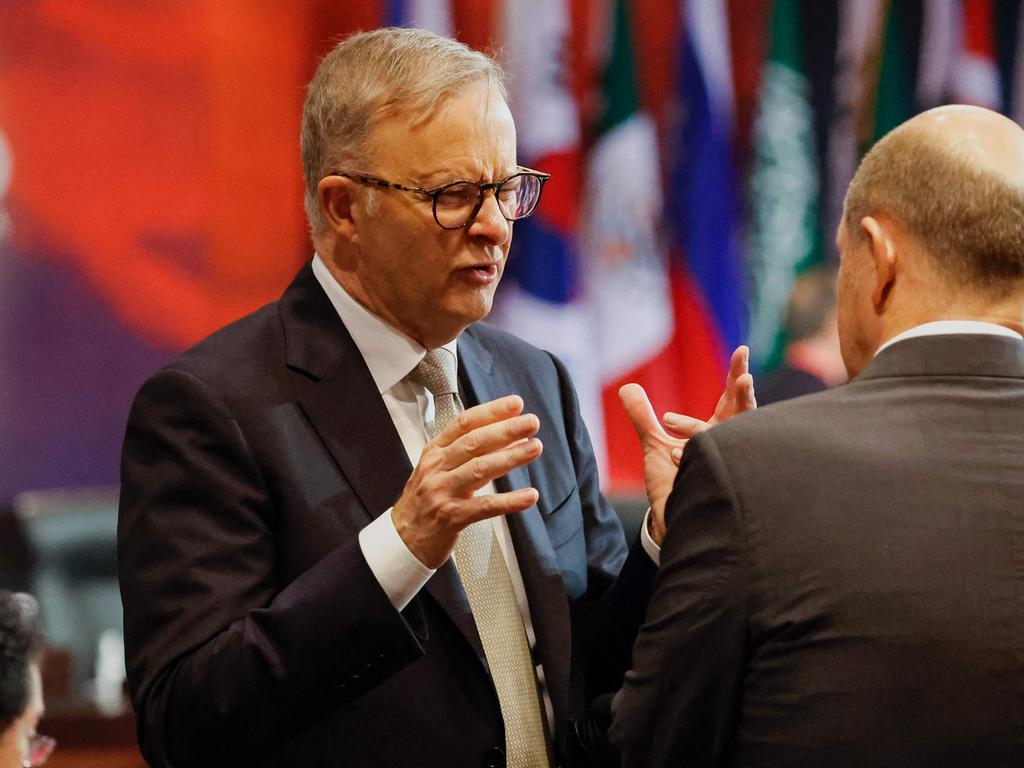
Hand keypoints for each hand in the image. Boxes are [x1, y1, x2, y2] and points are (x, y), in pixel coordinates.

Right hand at [392, 395, 542, 567]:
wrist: (402, 539)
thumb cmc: (425, 502)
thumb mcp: (440, 470)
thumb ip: (470, 453)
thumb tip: (509, 435)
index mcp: (435, 452)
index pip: (464, 424)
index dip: (491, 412)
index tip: (515, 404)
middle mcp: (437, 468)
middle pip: (474, 443)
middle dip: (505, 430)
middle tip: (531, 422)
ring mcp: (443, 492)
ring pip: (480, 469)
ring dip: (510, 457)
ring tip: (534, 448)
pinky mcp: (452, 517)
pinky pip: (485, 506)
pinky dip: (509, 501)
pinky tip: (529, 495)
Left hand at [619, 346, 755, 543]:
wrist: (669, 520)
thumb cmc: (671, 484)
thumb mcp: (653, 445)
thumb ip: (642, 418)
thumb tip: (627, 388)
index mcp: (717, 431)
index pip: (731, 399)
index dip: (737, 374)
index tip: (742, 350)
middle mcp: (728, 446)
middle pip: (744, 414)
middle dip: (744, 395)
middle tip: (744, 376)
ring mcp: (725, 464)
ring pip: (726, 439)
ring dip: (702, 429)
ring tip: (669, 425)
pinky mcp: (715, 482)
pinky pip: (706, 464)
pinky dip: (687, 458)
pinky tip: (672, 458)